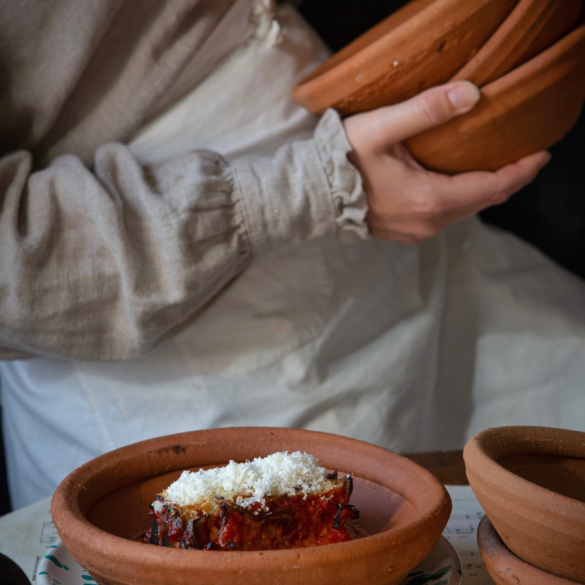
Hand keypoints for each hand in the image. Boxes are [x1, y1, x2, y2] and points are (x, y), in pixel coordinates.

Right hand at [343, 81, 550, 243]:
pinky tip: (459, 182)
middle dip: (507, 179)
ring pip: (465, 211)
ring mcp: (417, 232)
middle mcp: (429, 222)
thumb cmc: (340, 163)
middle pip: (483, 201)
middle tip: (524, 156)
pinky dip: (461, 199)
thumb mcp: (382, 130)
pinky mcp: (405, 232)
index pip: (492, 187)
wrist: (310, 197)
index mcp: (430, 199)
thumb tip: (471, 94)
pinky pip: (445, 217)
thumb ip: (425, 111)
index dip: (521, 171)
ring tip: (495, 165)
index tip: (541, 153)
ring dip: (483, 190)